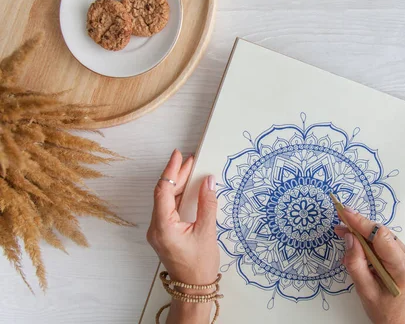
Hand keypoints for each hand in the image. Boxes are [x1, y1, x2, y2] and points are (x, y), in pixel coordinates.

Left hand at [146, 150, 219, 323]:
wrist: (193, 288)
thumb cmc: (199, 265)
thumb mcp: (207, 232)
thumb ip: (208, 204)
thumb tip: (209, 182)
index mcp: (163, 226)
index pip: (163, 191)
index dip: (170, 171)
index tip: (177, 156)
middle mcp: (156, 227)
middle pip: (163, 193)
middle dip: (176, 175)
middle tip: (189, 159)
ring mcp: (159, 230)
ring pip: (165, 200)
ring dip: (177, 184)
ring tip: (191, 169)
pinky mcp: (164, 233)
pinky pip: (168, 208)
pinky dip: (178, 196)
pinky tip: (188, 188)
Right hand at [335, 209, 404, 323]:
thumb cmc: (383, 312)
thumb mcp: (364, 290)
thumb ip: (355, 262)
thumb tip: (349, 237)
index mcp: (402, 268)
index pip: (381, 236)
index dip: (362, 222)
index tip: (345, 212)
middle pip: (382, 234)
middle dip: (359, 227)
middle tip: (339, 226)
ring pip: (383, 237)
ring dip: (363, 235)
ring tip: (344, 235)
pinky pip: (386, 244)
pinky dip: (370, 243)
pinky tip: (357, 246)